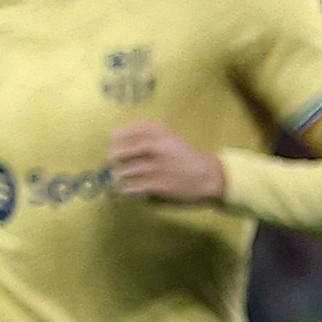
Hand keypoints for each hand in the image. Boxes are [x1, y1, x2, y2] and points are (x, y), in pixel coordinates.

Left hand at [107, 119, 227, 203]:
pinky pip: (132, 187)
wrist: (208, 176)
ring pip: (124, 171)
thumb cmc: (186, 156)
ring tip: (118, 177)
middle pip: (120, 151)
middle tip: (116, 162)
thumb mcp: (170, 137)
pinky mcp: (157, 184)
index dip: (116, 138)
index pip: (124, 132)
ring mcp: (155, 166)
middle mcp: (154, 147)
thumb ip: (148, 134)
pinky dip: (126, 189)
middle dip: (115, 158)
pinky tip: (127, 189)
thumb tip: (116, 136)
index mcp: (158, 132)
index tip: (113, 142)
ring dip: (119, 175)